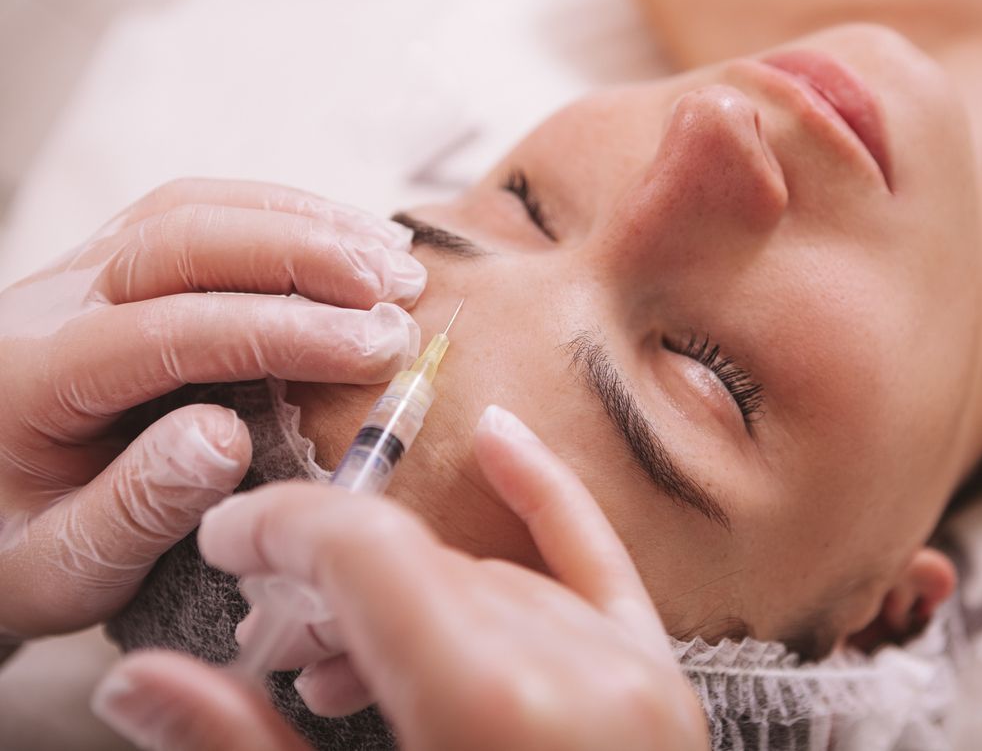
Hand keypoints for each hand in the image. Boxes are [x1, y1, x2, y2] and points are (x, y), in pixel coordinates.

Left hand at [0, 178, 425, 643]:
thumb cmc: (20, 549)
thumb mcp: (65, 568)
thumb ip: (136, 509)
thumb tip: (223, 438)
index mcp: (29, 378)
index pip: (172, 331)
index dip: (286, 333)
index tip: (378, 351)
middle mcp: (48, 302)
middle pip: (183, 239)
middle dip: (306, 257)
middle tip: (399, 293)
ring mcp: (78, 271)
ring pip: (195, 208)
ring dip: (304, 222)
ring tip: (394, 260)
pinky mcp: (112, 263)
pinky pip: (198, 210)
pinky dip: (283, 213)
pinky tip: (346, 237)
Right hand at [91, 406, 708, 750]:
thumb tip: (145, 682)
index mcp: (496, 710)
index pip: (371, 555)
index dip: (283, 531)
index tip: (228, 542)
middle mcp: (579, 677)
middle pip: (425, 568)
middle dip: (327, 582)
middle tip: (263, 630)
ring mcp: (634, 680)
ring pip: (489, 579)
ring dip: (405, 592)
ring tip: (336, 651)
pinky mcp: (662, 692)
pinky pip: (602, 568)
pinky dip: (547, 503)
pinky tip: (500, 445)